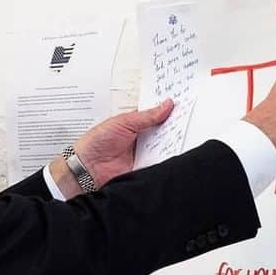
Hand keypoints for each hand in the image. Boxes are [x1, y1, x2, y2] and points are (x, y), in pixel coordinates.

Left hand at [48, 100, 174, 197]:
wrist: (86, 168)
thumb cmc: (97, 142)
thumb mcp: (124, 121)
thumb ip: (147, 116)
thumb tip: (166, 104)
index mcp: (135, 125)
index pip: (157, 117)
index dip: (169, 112)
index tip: (183, 104)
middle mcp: (141, 140)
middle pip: (164, 133)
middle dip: (175, 127)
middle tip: (189, 119)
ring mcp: (144, 155)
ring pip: (164, 148)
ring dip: (173, 143)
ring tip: (186, 133)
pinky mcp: (144, 169)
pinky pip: (159, 164)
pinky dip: (167, 160)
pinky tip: (176, 153)